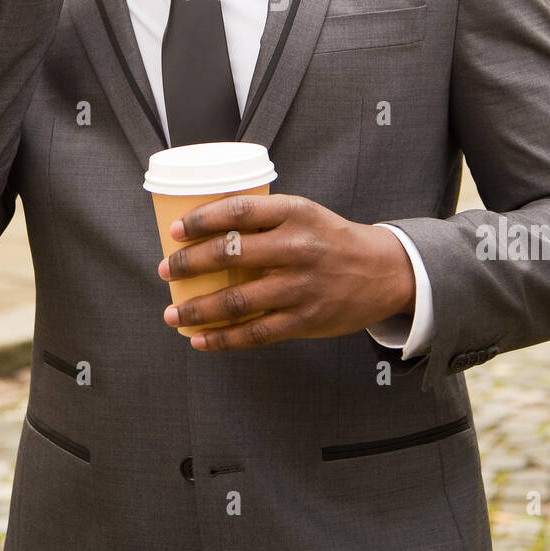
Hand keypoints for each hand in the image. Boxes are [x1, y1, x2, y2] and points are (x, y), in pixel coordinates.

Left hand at [158, 193, 415, 349]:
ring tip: (173, 313)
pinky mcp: (305, 320)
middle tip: (166, 270)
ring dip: (198, 309)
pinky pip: (256, 333)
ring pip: (238, 300)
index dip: (202, 220)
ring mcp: (300, 287)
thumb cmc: (331, 239)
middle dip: (189, 264)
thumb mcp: (304, 214)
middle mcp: (297, 248)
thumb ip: (264, 219)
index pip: (239, 211)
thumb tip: (206, 230)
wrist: (384, 271)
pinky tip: (201, 340)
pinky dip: (224, 339)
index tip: (175, 231)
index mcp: (295, 213)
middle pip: (231, 254)